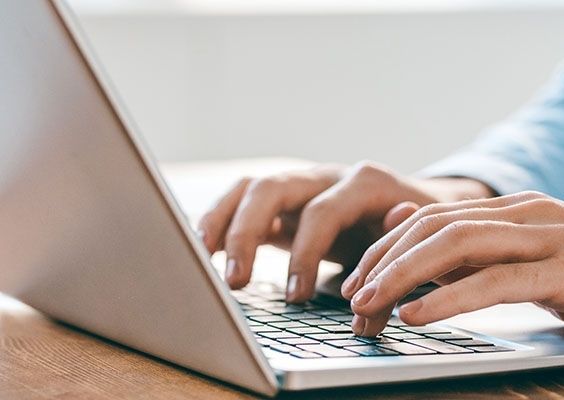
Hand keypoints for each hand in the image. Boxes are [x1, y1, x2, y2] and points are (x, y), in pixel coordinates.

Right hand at [197, 160, 491, 302]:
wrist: (415, 207)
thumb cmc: (414, 228)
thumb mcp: (415, 240)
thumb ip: (398, 249)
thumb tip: (385, 251)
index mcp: (362, 182)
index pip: (321, 211)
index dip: (305, 253)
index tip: (295, 296)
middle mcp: (325, 176)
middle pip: (271, 188)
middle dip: (246, 232)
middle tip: (235, 281)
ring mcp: (301, 186)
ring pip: (248, 188)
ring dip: (221, 221)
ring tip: (202, 257)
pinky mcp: (284, 202)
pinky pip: (243, 202)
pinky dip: (220, 221)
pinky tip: (204, 247)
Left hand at [341, 191, 563, 336]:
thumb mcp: (506, 262)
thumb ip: (457, 246)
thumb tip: (396, 221)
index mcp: (511, 210)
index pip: (430, 219)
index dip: (385, 249)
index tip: (356, 280)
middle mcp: (530, 214)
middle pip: (436, 227)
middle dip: (385, 261)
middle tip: (353, 296)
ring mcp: (552, 238)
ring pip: (459, 244)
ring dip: (404, 275)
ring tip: (370, 304)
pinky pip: (497, 281)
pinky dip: (450, 296)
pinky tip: (415, 313)